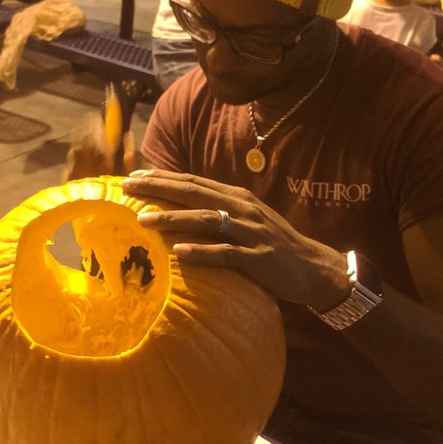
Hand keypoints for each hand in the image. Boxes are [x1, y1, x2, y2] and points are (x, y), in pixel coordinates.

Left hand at [121, 169, 348, 307]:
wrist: (313, 267)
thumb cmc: (272, 244)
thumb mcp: (246, 219)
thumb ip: (219, 211)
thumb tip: (182, 208)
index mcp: (236, 196)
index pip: (193, 182)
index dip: (164, 177)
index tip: (135, 176)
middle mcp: (242, 208)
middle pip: (194, 193)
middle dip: (159, 189)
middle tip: (129, 188)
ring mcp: (250, 232)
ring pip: (206, 220)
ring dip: (174, 218)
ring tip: (144, 220)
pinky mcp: (258, 258)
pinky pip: (226, 253)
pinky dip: (202, 252)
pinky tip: (179, 253)